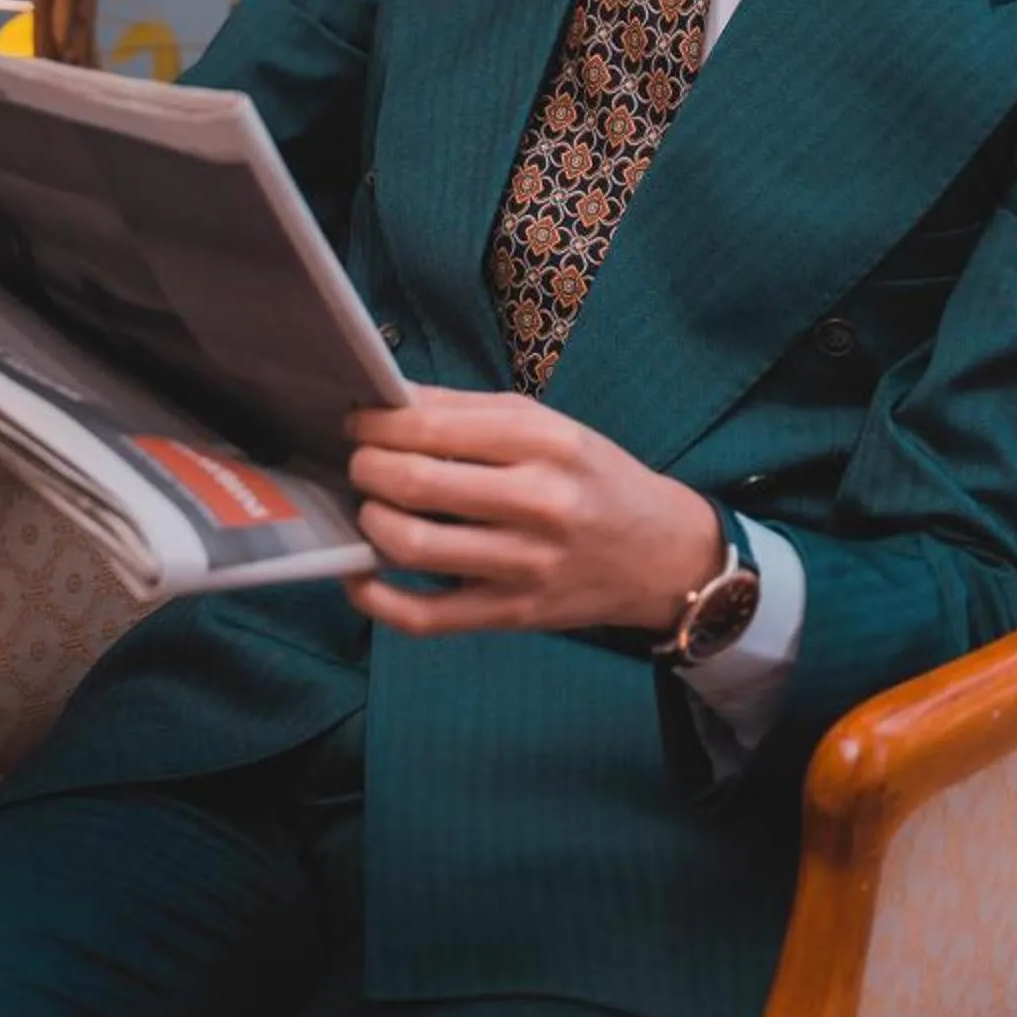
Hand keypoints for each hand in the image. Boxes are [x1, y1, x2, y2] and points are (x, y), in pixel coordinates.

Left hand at [343, 386, 723, 640]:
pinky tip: (360, 573)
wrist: (659, 554)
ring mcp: (524, 566)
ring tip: (367, 505)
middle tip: (358, 462)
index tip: (357, 422)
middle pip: (415, 484)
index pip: (433, 428)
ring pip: (413, 547)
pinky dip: (376, 598)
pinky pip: (424, 616)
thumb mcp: (548, 427)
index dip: (377, 425)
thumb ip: (467, 411)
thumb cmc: (592, 478)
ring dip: (369, 522)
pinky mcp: (511, 615)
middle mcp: (538, 503)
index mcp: (545, 443)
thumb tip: (389, 399)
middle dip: (365, 468)